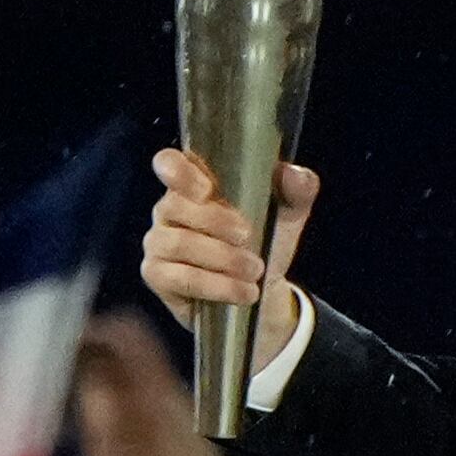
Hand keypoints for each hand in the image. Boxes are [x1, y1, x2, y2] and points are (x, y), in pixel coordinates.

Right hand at [139, 148, 317, 325]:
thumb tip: (294, 174)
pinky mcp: (158, 276)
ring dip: (222, 258)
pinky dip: (216, 285)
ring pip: (179, 243)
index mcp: (194, 183)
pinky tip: (244, 292)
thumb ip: (296, 190)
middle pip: (176, 205)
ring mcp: (159, 243)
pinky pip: (180, 278)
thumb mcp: (287, 214)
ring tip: (255, 270)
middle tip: (249, 236)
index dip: (178, 170)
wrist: (260, 290)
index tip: (205, 189)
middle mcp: (169, 209)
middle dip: (215, 221)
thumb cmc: (264, 241)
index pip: (169, 163)